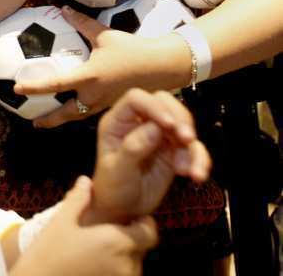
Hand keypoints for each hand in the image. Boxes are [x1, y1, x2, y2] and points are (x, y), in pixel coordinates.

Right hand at [10, 176, 156, 275]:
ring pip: (133, 267)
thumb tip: (86, 181)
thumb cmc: (48, 254)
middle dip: (129, 240)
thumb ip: (78, 199)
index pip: (150, 233)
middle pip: (141, 250)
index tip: (131, 219)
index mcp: (116, 243)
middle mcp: (125, 266)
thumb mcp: (61, 222)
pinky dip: (114, 271)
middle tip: (107, 233)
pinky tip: (94, 265)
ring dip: (122, 258)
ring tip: (98, 250)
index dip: (144, 224)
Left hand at [14, 7, 186, 127]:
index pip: (56, 84)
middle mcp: (94, 95)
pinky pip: (92, 111)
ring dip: (64, 119)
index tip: (18, 89)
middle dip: (49, 120)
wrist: (162, 66)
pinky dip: (80, 112)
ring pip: (79, 115)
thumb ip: (82, 23)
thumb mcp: (105, 34)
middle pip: (66, 113)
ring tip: (50, 121)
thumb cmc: (132, 49)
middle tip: (34, 122)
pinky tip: (76, 108)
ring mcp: (105, 103)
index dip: (35, 87)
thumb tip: (64, 9)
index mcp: (89, 77)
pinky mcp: (114, 105)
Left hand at [88, 88, 210, 223]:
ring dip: (192, 144)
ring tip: (190, 170)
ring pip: (182, 123)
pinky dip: (199, 159)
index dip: (154, 106)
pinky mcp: (173, 150)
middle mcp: (139, 122)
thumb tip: (154, 128)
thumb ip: (133, 148)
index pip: (136, 99)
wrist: (123, 211)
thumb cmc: (112, 188)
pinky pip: (192, 147)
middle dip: (180, 118)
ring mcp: (158, 134)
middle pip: (164, 103)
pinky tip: (197, 176)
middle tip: (187, 139)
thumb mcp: (117, 171)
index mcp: (119, 121)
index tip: (169, 125)